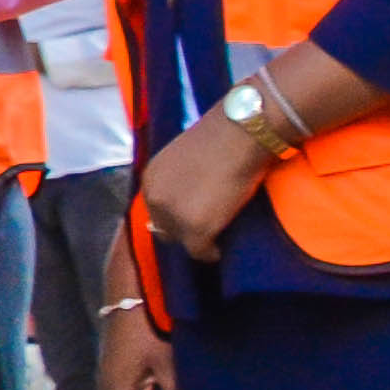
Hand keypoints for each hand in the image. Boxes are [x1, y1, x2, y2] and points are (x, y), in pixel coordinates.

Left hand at [138, 111, 273, 263]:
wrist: (239, 135)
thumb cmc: (220, 139)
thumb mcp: (184, 159)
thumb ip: (178, 180)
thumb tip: (188, 197)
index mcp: (150, 178)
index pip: (156, 208)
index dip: (175, 215)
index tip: (192, 217)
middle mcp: (154, 198)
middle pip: (164, 228)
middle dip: (183, 229)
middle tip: (205, 228)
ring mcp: (173, 215)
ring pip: (182, 242)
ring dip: (197, 241)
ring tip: (214, 239)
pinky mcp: (195, 229)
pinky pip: (200, 253)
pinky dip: (211, 253)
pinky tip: (219, 249)